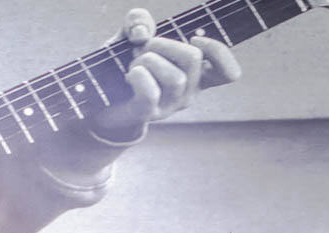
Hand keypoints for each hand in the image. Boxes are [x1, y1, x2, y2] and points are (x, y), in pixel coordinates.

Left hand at [91, 9, 241, 140]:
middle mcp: (187, 93)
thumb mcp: (131, 34)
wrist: (100, 98)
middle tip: (141, 48)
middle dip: (164, 44)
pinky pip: (151, 92)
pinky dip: (138, 75)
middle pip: (193, 59)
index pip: (228, 74)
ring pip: (175, 77)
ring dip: (147, 60)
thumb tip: (141, 32)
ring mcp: (169, 106)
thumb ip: (138, 20)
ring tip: (133, 64)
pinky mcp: (148, 114)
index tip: (194, 39)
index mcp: (195, 75)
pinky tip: (130, 75)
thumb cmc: (122, 63)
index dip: (219, 52)